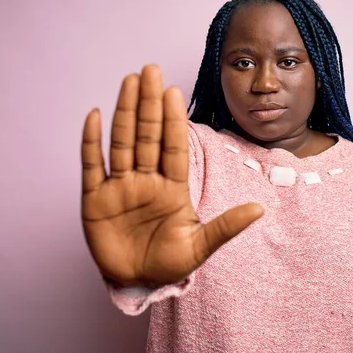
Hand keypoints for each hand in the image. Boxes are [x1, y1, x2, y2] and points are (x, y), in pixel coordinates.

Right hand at [80, 65, 263, 285]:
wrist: (137, 282)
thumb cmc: (169, 263)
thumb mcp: (200, 247)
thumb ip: (226, 227)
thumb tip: (260, 209)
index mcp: (172, 188)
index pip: (173, 146)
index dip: (172, 120)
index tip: (174, 91)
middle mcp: (145, 180)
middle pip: (146, 135)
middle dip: (148, 104)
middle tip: (151, 70)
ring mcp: (120, 188)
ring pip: (122, 142)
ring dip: (124, 112)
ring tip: (129, 82)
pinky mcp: (95, 200)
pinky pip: (92, 166)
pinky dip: (92, 142)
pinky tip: (95, 115)